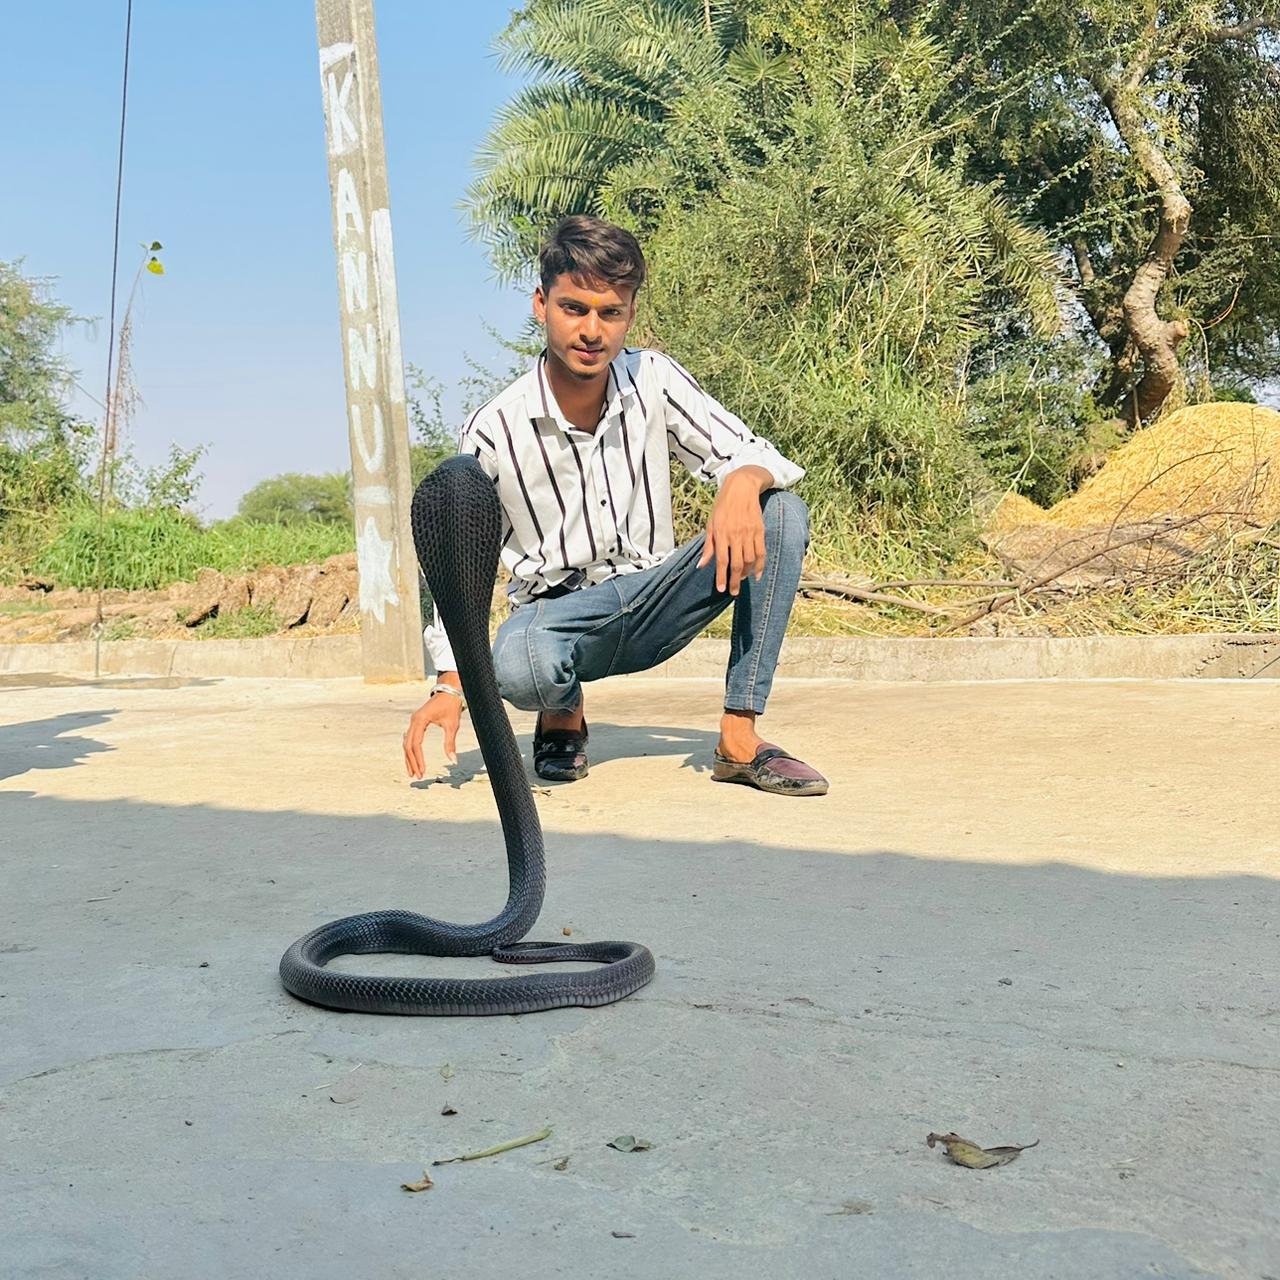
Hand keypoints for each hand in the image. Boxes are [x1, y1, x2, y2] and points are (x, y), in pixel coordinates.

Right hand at [403, 686, 462, 777]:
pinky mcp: (416, 722)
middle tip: (417, 776)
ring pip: (407, 743)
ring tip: (413, 772)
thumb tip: (453, 761)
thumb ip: (450, 743)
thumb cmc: (451, 707)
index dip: (418, 759)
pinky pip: (410, 739)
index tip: (422, 771)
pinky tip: (413, 760)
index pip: (416, 744)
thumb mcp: (452, 725)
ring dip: (409, 758)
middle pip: (408, 746)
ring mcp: (413, 721)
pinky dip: (410, 751)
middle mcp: (413, 721)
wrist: (449, 692)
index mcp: (420, 720)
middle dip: (412, 762)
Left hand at [698, 467, 770, 594]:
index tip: (722, 589)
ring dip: (746, 574)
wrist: (742, 487)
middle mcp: (736, 535)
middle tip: (734, 592)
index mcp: (721, 533)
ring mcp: (749, 533)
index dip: (722, 577)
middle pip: (737, 564)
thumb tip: (701, 565)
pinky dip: (760, 566)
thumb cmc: (723, 506)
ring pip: (750, 560)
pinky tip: (756, 574)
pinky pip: (761, 552)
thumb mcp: (711, 524)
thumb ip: (708, 546)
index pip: (722, 560)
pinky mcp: (760, 530)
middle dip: (735, 581)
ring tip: (742, 580)